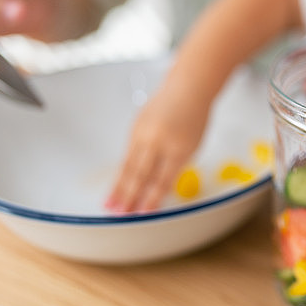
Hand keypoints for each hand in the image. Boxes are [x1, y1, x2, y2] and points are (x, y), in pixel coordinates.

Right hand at [105, 84, 210, 212]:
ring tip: (110, 206)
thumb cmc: (195, 120)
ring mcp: (144, 134)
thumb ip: (176, 165)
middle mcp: (159, 141)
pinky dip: (121, 172)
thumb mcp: (193, 145)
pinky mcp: (135, 128)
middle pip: (142, 174)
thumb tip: (158, 187)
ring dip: (119, 188)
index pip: (163, 179)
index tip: (144, 214)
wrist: (187, 90)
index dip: (152, 199)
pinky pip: (127, 154)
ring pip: (129, 166)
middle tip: (121, 216)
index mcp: (179, 148)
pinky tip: (115, 185)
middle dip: (130, 197)